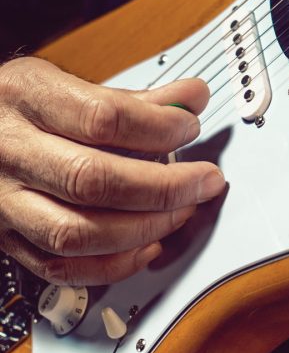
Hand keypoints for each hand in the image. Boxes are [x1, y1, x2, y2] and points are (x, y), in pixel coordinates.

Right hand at [0, 57, 224, 284]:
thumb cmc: (22, 107)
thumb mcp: (67, 84)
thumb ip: (133, 99)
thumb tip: (193, 99)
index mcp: (26, 98)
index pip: (101, 119)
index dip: (158, 127)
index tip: (190, 128)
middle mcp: (10, 151)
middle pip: (92, 180)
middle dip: (164, 187)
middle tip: (204, 181)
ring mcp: (4, 201)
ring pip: (76, 232)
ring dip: (144, 228)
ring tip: (182, 211)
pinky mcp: (8, 237)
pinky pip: (60, 267)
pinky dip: (113, 265)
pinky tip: (148, 246)